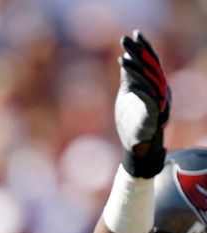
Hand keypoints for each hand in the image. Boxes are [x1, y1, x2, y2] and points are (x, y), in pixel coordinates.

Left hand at [114, 30, 169, 177]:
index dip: (144, 48)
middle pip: (151, 68)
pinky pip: (149, 100)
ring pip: (150, 82)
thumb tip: (124, 59)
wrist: (137, 148)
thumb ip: (129, 79)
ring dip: (137, 70)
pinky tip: (131, 83)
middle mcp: (159, 92)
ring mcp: (158, 104)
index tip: (134, 34)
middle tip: (126, 39)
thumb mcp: (127, 96)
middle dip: (139, 53)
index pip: (150, 62)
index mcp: (154, 86)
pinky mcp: (154, 117)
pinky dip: (141, 89)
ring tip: (123, 59)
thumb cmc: (132, 123)